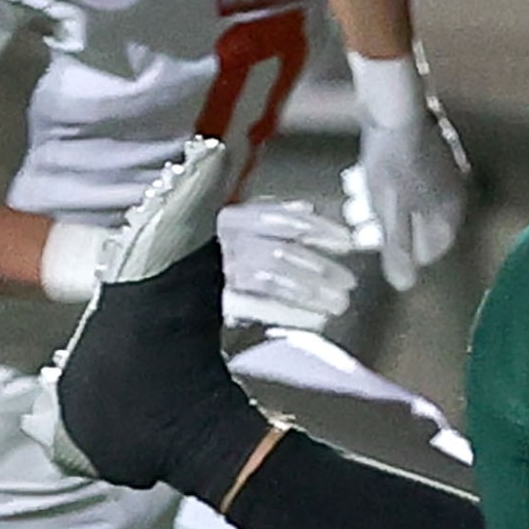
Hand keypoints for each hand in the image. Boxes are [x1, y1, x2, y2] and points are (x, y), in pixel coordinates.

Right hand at [218, 200, 358, 331]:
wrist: (181, 282)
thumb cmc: (210, 250)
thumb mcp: (237, 225)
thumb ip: (269, 214)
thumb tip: (306, 209)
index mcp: (233, 219)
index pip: (284, 220)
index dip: (320, 230)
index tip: (346, 242)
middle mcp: (226, 242)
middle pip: (283, 252)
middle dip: (321, 267)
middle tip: (348, 281)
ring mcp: (222, 270)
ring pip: (276, 278)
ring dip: (312, 291)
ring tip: (337, 303)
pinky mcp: (220, 299)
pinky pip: (262, 306)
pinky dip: (292, 313)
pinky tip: (315, 319)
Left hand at [344, 54, 471, 290]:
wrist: (395, 107)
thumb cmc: (393, 164)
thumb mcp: (391, 213)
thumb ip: (399, 250)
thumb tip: (404, 285)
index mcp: (449, 216)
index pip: (429, 251)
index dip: (399, 251)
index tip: (373, 240)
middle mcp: (455, 198)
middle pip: (419, 227)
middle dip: (387, 226)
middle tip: (358, 218)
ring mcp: (445, 173)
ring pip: (412, 202)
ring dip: (383, 204)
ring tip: (357, 193)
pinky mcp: (430, 153)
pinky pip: (411, 181)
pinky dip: (391, 184)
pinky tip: (368, 174)